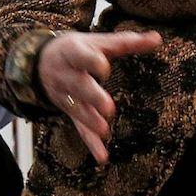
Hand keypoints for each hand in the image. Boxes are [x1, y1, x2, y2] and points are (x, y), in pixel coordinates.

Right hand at [35, 30, 162, 165]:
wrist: (38, 62)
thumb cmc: (76, 50)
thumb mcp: (96, 41)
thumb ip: (126, 42)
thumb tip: (157, 39)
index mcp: (72, 52)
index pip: (79, 55)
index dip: (90, 61)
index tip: (103, 67)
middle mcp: (65, 74)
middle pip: (77, 85)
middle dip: (91, 96)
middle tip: (108, 107)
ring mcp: (65, 95)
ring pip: (77, 109)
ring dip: (90, 121)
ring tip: (105, 130)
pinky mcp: (69, 112)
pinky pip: (79, 128)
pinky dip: (90, 143)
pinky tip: (102, 156)